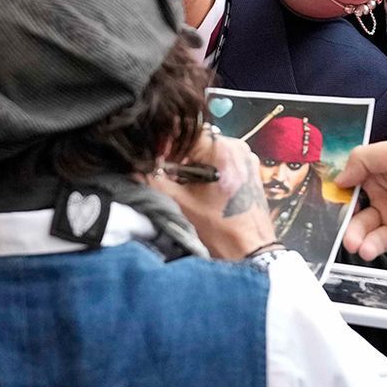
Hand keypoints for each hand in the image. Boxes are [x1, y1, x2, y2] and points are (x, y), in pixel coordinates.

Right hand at [148, 131, 277, 260]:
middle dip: (175, 154)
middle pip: (194, 140)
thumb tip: (135, 166)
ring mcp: (246, 158)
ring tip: (181, 184)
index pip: (182, 132)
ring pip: (206, 150)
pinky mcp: (249, 170)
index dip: (162, 144)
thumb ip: (153, 179)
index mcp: (221, 148)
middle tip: (163, 174)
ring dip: (190, 162)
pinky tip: (199, 188)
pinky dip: (206, 168)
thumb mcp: (180, 203)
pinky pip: (220, 160)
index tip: (153, 160)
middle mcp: (236, 146)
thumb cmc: (220, 230)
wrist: (252, 254)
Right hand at [336, 137, 386, 260]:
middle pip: (352, 204)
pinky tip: (367, 248)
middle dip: (341, 215)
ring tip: (353, 242)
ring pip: (363, 225)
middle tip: (335, 223)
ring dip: (354, 234)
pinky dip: (370, 246)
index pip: (350, 175)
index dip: (336, 185)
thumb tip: (339, 176)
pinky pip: (379, 241)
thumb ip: (362, 159)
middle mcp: (384, 189)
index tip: (321, 195)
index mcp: (381, 165)